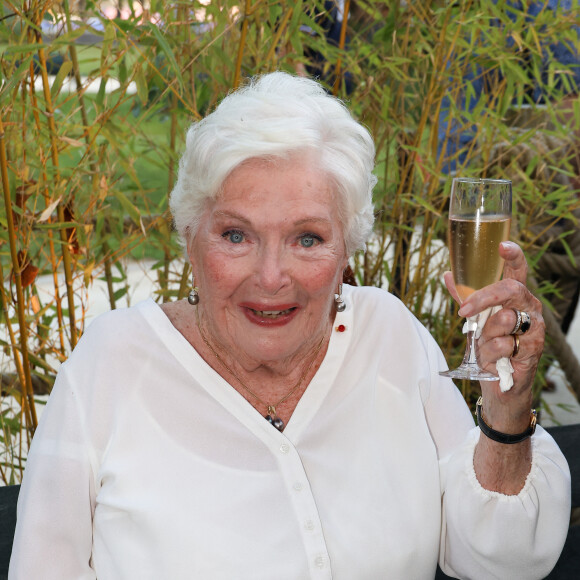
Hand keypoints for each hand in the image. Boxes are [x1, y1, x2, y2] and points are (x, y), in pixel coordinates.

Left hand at [444, 241, 544, 431]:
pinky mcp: (534, 350)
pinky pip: (504, 344)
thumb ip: (464, 297)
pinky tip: (494, 361)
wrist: (498, 383)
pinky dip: (490, 354)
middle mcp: (530, 308)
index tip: (502, 246)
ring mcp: (535, 328)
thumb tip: (447, 274)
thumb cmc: (489, 346)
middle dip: (483, 299)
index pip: (517, 271)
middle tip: (462, 312)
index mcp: (516, 297)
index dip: (513, 256)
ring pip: (504, 320)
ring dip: (485, 336)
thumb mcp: (475, 319)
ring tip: (485, 347)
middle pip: (510, 290)